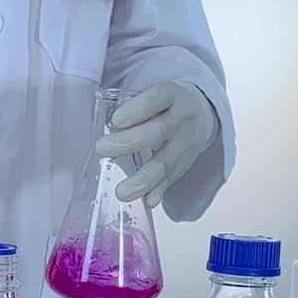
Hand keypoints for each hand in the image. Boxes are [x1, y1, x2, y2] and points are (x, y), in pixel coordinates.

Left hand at [95, 81, 219, 205]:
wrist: (200, 115)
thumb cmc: (164, 106)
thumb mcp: (154, 97)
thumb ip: (132, 108)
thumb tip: (97, 122)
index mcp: (172, 96)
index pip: (158, 98)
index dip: (138, 108)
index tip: (116, 119)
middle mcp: (181, 120)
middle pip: (158, 131)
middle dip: (129, 142)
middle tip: (101, 148)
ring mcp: (184, 144)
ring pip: (165, 162)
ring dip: (143, 179)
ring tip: (122, 191)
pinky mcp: (182, 165)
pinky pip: (171, 180)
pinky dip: (158, 191)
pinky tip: (148, 201)